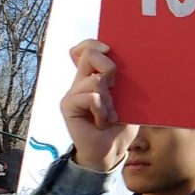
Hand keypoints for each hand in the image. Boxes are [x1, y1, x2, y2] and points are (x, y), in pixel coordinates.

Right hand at [61, 40, 137, 172]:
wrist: (110, 150)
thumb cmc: (120, 125)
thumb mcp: (127, 99)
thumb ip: (123, 80)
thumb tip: (126, 61)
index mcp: (93, 76)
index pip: (84, 49)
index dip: (94, 44)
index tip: (109, 50)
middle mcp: (80, 81)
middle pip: (89, 54)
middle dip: (109, 68)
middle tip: (116, 88)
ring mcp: (72, 93)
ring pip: (95, 80)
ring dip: (109, 100)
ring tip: (109, 115)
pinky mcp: (67, 105)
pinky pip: (91, 98)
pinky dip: (102, 111)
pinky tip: (101, 122)